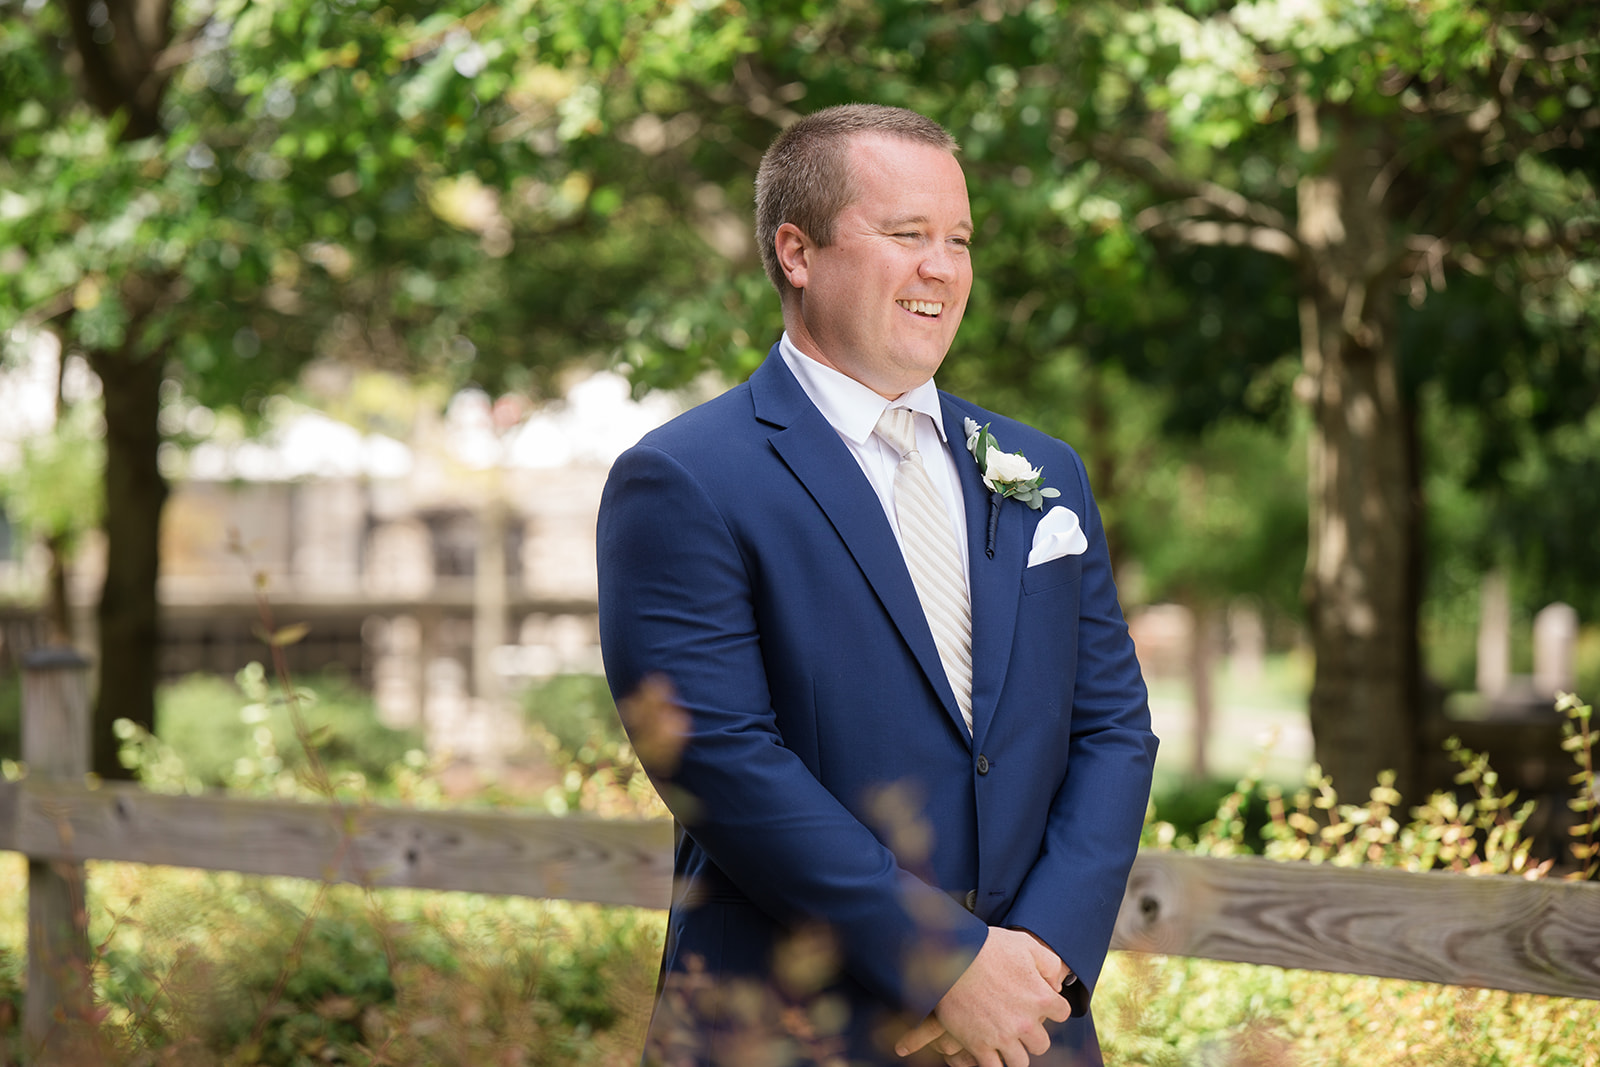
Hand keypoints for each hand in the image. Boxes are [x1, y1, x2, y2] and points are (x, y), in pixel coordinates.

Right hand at [895, 927, 1071, 1066]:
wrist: (948, 955)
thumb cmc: (987, 946)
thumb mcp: (1024, 944)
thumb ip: (1049, 963)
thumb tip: (1056, 984)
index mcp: (1041, 997)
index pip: (1062, 1013)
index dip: (1052, 1007)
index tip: (1038, 1002)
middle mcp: (1025, 1022)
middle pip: (1042, 1044)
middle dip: (1032, 1035)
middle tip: (1018, 1023)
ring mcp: (1002, 1037)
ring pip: (1020, 1062)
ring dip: (1015, 1052)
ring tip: (1004, 1040)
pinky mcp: (978, 1045)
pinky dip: (993, 1062)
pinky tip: (988, 1050)